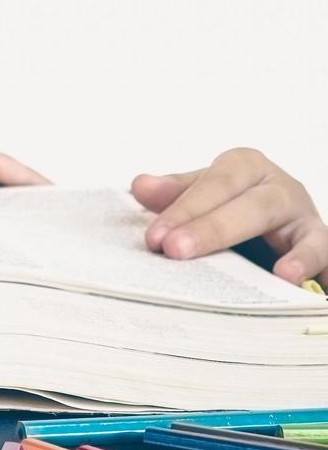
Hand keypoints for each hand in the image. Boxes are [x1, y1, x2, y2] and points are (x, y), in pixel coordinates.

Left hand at [131, 147, 327, 285]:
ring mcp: (305, 217)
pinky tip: (302, 283)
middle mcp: (279, 187)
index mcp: (244, 166)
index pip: (211, 185)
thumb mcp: (203, 192)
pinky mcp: (322, 243)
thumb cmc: (231, 201)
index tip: (155, 239)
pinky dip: (315, 267)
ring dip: (290, 255)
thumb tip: (140, 186)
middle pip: (250, 206)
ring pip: (300, 232)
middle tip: (175, 250)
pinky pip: (323, 254)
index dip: (183, 211)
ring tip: (279, 275)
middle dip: (212, 229)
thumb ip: (175, 192)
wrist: (277, 217)